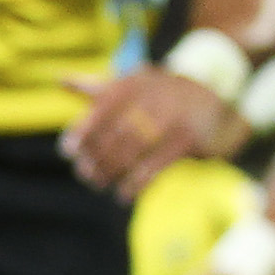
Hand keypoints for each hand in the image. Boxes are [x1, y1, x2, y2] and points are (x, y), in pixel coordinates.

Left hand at [61, 61, 247, 195]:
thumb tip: (60, 79)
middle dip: (95, 157)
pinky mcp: (188, 139)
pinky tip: (124, 195)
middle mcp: (152, 98)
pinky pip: (156, 165)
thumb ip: (98, 88)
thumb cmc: (161, 92)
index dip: (81, 131)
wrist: (214, 91)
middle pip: (115, 133)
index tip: (68, 151)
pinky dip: (136, 183)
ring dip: (111, 171)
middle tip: (85, 174)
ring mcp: (172, 118)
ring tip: (100, 184)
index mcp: (134, 84)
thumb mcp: (132, 84)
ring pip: (133, 150)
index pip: (101, 109)